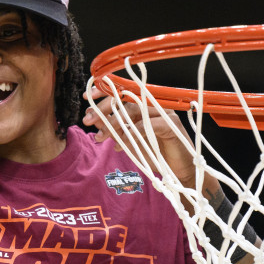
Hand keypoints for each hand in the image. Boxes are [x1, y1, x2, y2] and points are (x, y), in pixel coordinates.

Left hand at [82, 84, 214, 197]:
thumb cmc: (155, 154)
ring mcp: (165, 112)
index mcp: (145, 103)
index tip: (86, 97)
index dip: (104, 90)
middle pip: (126, 98)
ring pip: (134, 110)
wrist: (177, 173)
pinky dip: (131, 134)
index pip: (123, 90)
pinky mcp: (171, 125)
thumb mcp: (129, 139)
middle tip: (87, 120)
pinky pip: (147, 125)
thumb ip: (115, 127)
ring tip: (100, 137)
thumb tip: (94, 119)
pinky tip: (119, 144)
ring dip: (114, 123)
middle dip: (104, 108)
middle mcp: (155, 103)